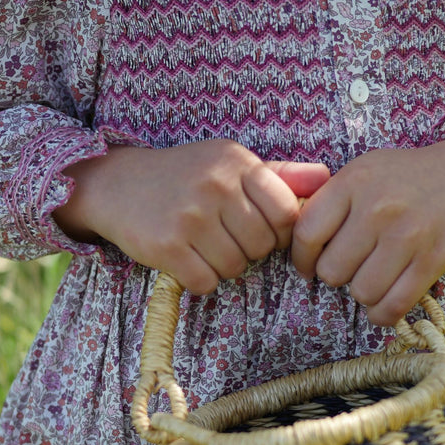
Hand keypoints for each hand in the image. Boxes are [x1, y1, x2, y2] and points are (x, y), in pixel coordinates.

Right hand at [53, 139, 329, 294]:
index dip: (279, 232)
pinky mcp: (167, 246)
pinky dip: (199, 279)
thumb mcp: (230, 164)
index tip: (260, 229)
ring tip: (203, 245)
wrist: (117, 184)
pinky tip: (186, 259)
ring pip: (235, 267)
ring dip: (223, 266)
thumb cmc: (185, 176)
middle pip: (262, 245)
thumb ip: (280, 175)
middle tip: (224, 237)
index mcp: (237, 163)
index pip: (288, 214)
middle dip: (249, 250)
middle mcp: (215, 185)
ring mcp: (190, 216)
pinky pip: (206, 282)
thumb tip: (327, 177)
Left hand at [291, 136, 444, 325]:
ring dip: (363, 294)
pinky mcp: (432, 260)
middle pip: (332, 271)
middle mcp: (378, 208)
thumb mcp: (363, 172)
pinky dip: (383, 313)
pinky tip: (385, 301)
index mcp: (354, 182)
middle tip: (353, 267)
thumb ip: (329, 202)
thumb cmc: (405, 178)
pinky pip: (393, 306)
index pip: (306, 234)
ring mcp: (407, 236)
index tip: (309, 267)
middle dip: (337, 277)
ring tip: (374, 279)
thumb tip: (293, 243)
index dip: (302, 259)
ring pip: (361, 293)